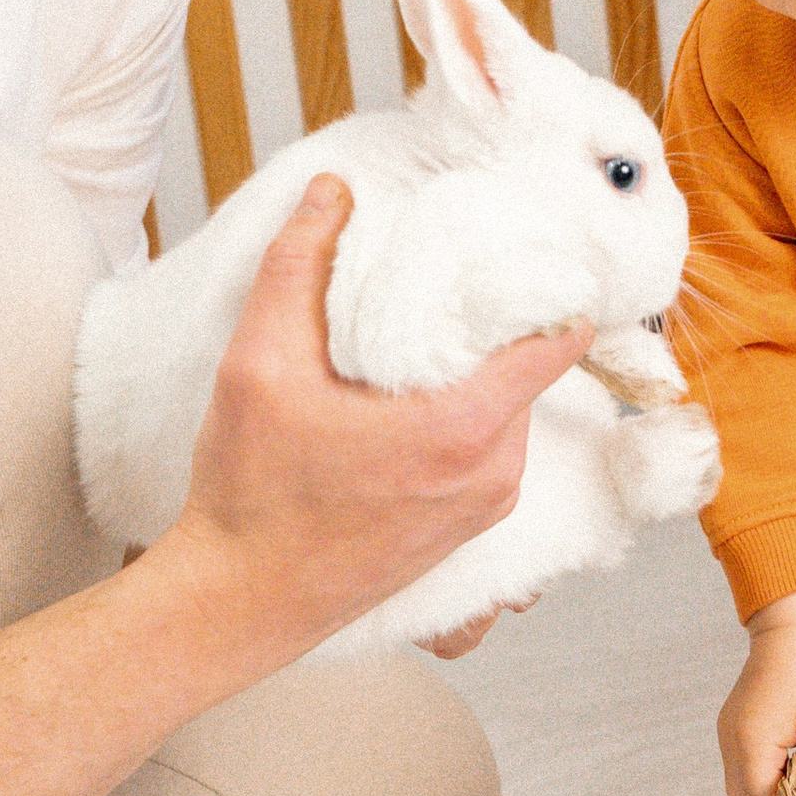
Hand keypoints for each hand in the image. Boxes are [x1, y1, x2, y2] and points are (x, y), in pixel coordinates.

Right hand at [167, 179, 589, 666]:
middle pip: (528, 368)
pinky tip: (402, 409)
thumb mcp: (259, 364)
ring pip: (508, 410)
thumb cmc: (251, 496)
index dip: (545, 284)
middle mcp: (494, 474)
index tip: (514, 252)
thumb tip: (333, 192)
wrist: (237, 602)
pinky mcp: (466, 533)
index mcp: (465, 429)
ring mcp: (486, 509)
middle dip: (492, 327)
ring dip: (473, 377)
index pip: (559, 338)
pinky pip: (490, 453)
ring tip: (411, 353)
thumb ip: (298, 267)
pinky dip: (462, 421)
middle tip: (441, 292)